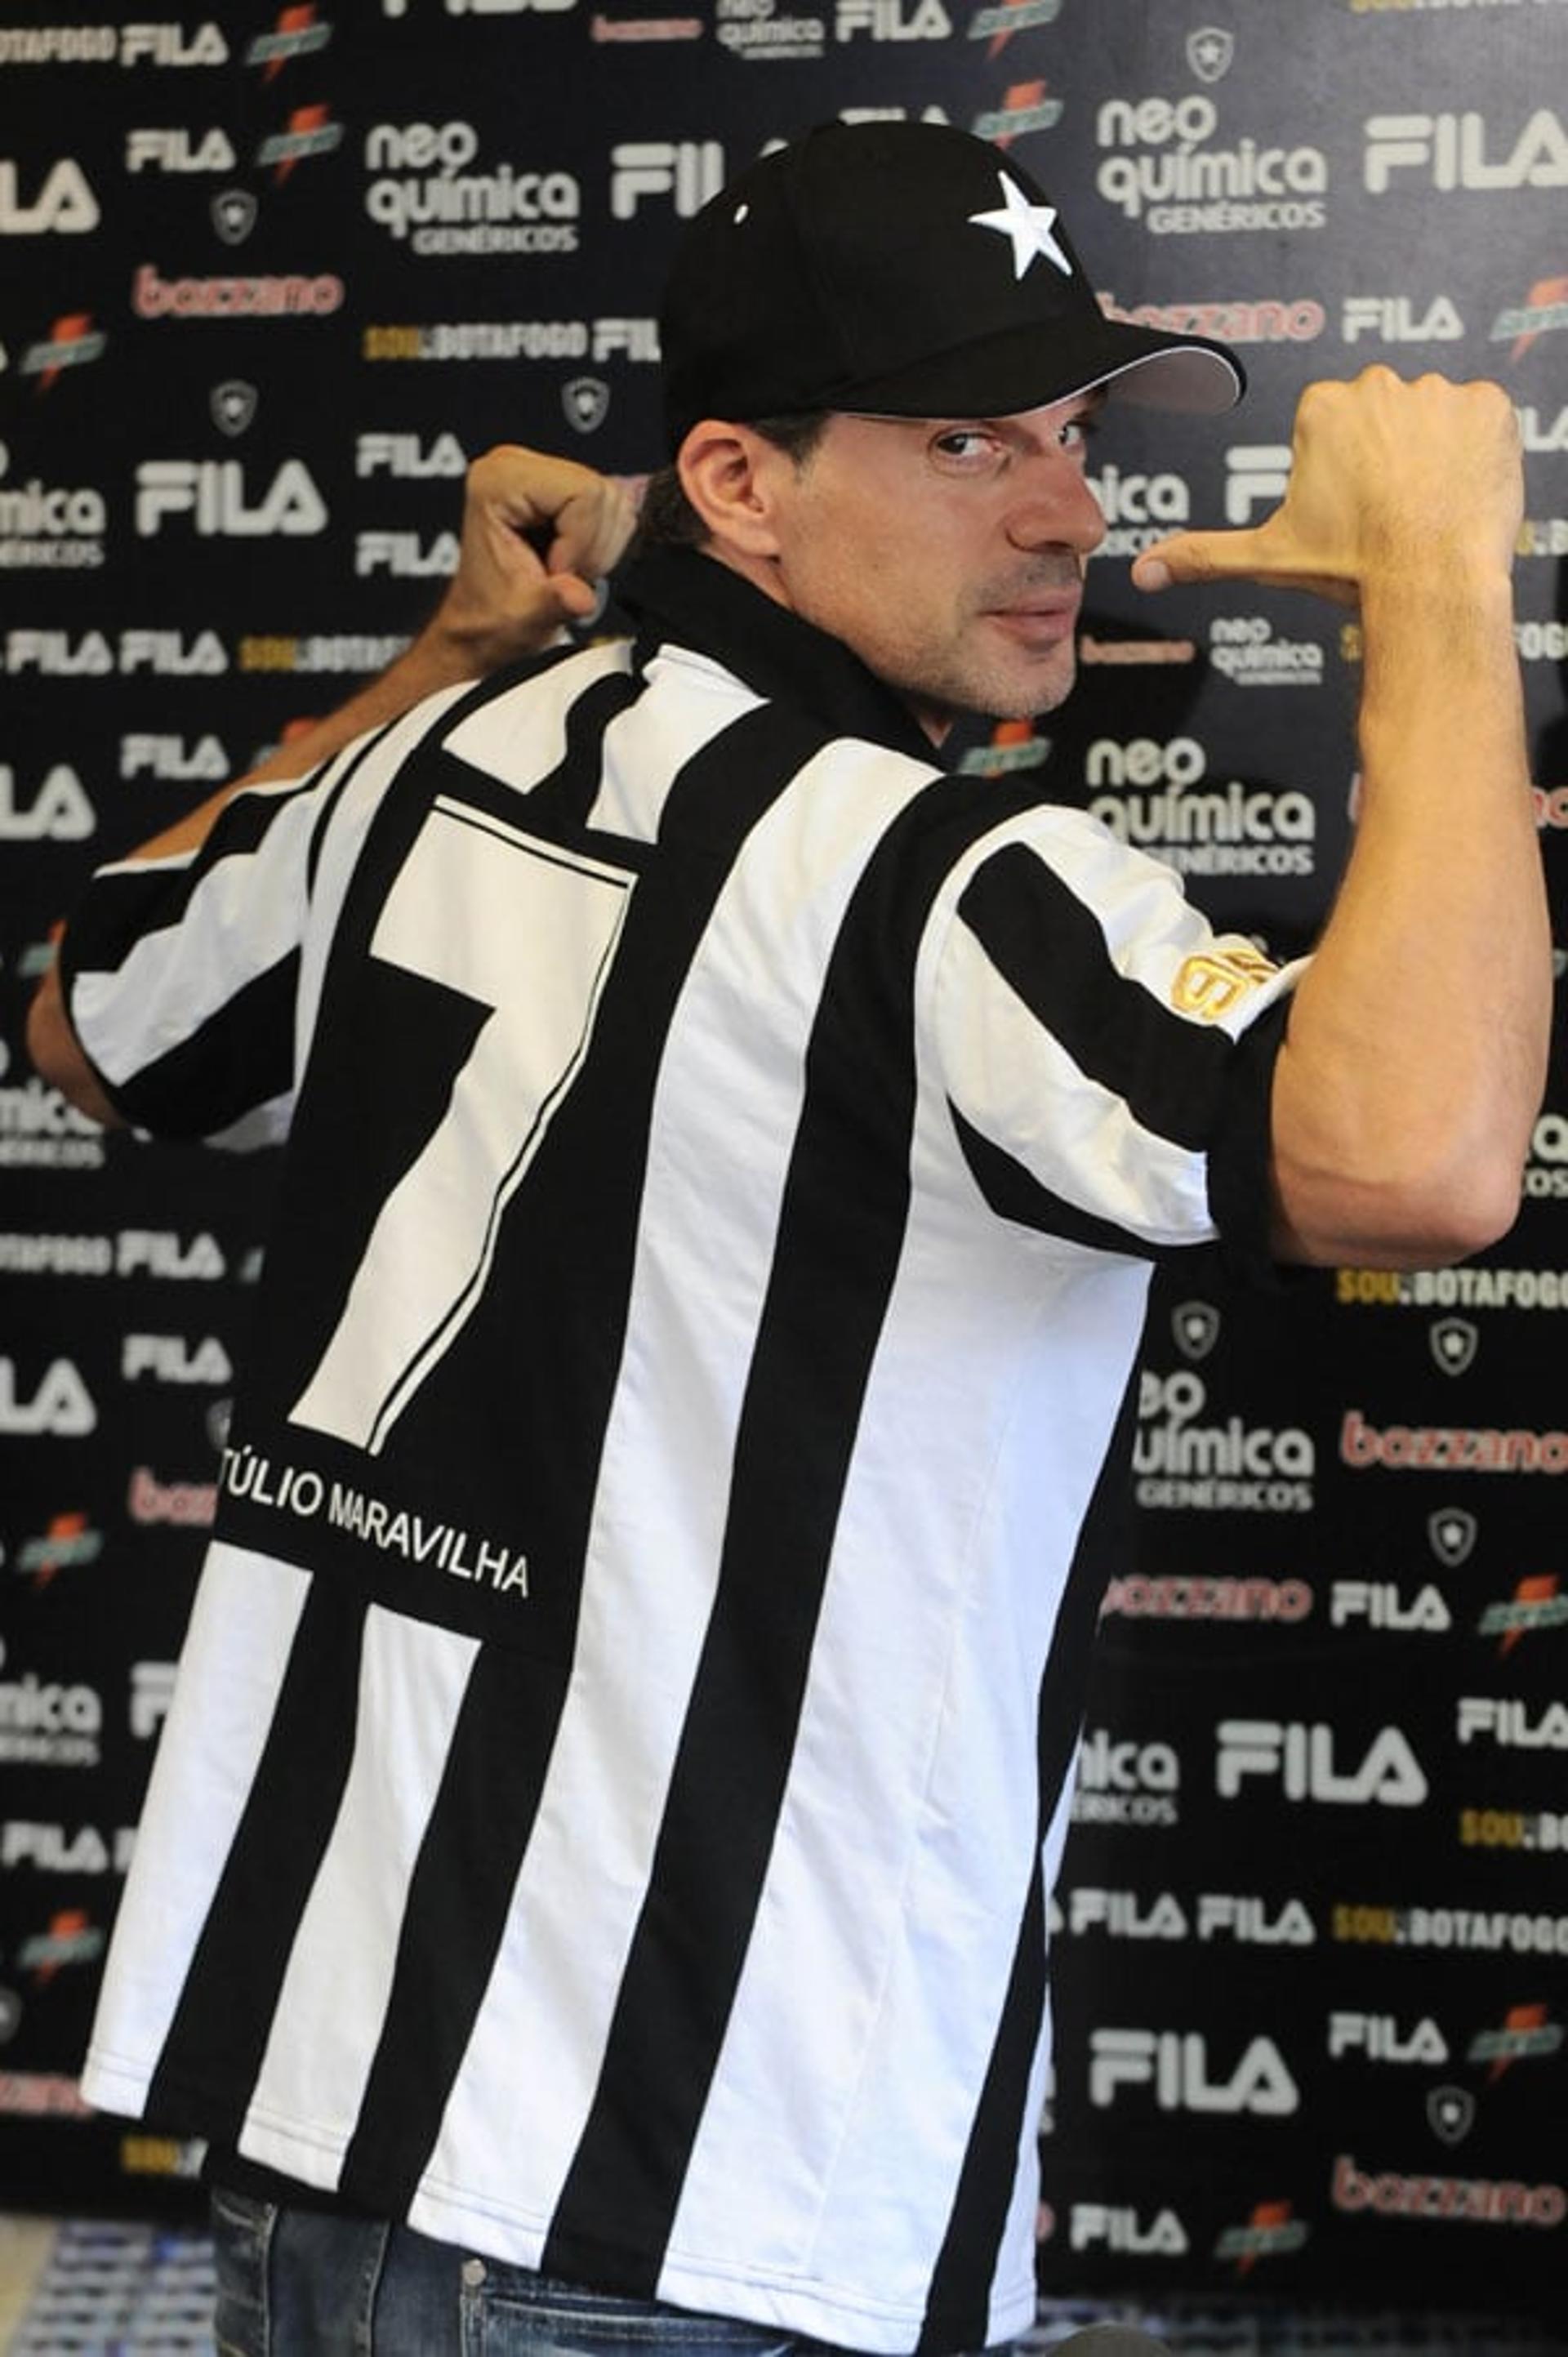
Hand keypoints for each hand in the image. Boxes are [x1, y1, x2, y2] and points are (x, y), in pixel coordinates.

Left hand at [424, 444, 637, 668]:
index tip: (556, 574)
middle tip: (563, 576)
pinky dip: (603, 541)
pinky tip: (574, 558)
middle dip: (593, 546)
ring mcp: (540, 470)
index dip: (582, 542)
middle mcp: (516, 465)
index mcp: (498, 481)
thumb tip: (582, 598)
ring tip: (567, 569)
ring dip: (601, 546)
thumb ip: (554, 603)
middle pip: (601, 492)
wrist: (482, 622)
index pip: (584, 492)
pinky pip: (611, 505)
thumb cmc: (490, 614)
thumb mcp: (524, 617)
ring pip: (612, 499)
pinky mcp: (561, 484)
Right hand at [1131, 367, 1522, 606]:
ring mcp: (1438, 391)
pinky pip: (1484, 420)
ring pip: (1435, 420)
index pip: (1336, 429)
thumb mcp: (1269, 558)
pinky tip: (1462, 491)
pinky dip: (1478, 452)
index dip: (1344, 474)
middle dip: (1389, 457)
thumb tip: (1143, 571)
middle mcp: (1378, 385)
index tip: (1351, 508)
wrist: (1430, 581)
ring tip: (1428, 505)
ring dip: (1435, 454)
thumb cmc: (1353, 567)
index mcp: (1321, 408)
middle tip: (1390, 511)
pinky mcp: (1490, 405)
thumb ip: (1203, 555)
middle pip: (1384, 417)